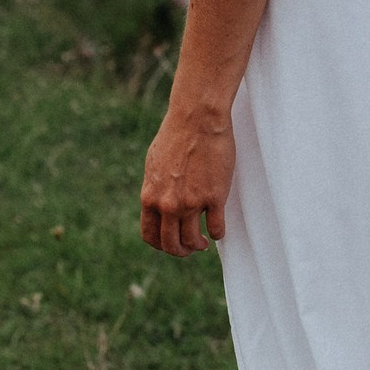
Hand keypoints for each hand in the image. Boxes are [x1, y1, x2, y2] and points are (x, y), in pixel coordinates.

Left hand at [140, 103, 233, 256]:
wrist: (197, 118)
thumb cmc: (176, 135)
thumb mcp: (154, 165)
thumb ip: (156, 188)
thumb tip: (158, 203)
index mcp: (150, 196)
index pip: (150, 235)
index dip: (161, 245)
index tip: (171, 244)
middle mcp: (168, 204)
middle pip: (171, 244)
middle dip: (180, 251)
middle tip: (190, 248)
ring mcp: (191, 203)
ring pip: (193, 241)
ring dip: (198, 245)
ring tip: (204, 241)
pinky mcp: (215, 197)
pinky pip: (217, 228)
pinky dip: (218, 234)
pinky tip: (219, 229)